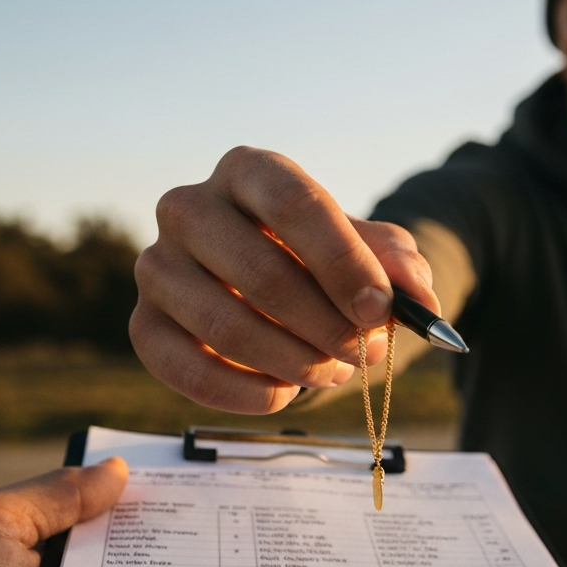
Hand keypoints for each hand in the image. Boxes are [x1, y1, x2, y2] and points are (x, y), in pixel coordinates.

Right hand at [129, 147, 439, 413]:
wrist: (279, 292)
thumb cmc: (328, 265)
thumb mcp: (375, 254)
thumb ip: (401, 269)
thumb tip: (422, 304)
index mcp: (249, 172)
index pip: (293, 205)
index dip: (342, 263)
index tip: (380, 311)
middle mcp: (189, 208)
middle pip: (261, 273)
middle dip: (326, 326)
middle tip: (362, 353)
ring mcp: (158, 267)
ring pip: (226, 328)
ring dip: (294, 363)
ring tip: (331, 371)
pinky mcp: (144, 325)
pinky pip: (187, 371)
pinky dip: (248, 394)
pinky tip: (285, 393)